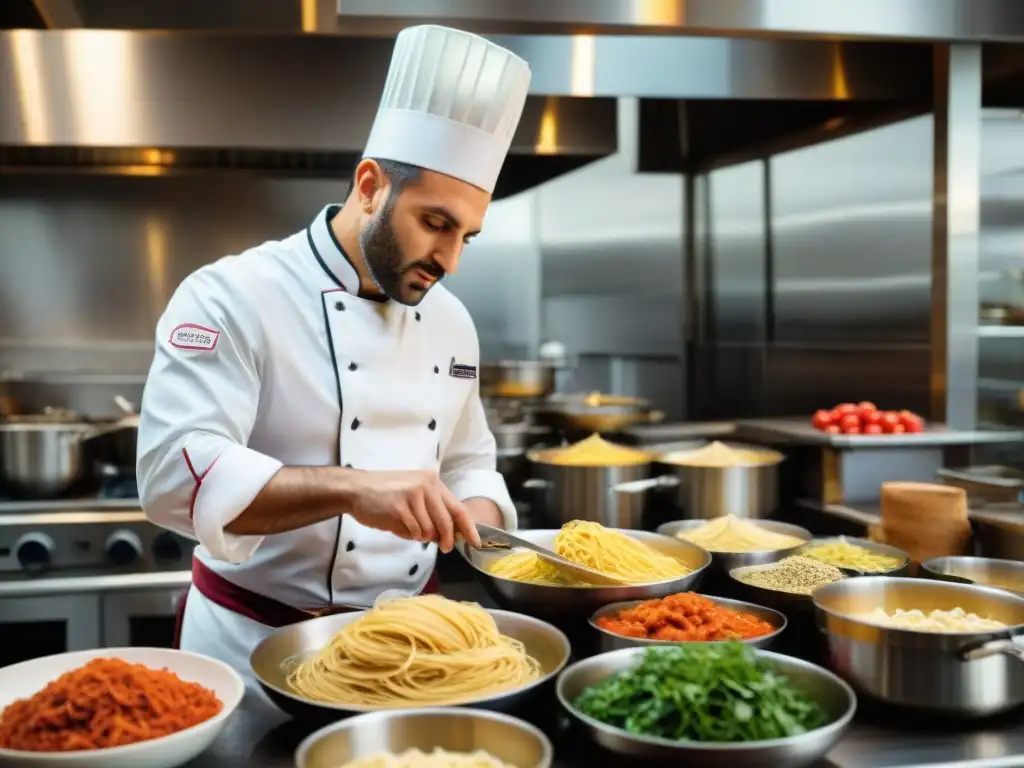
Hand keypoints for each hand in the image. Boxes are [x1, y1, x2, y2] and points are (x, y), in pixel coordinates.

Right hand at [343, 470, 480, 552]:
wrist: (356, 489)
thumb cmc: (385, 496)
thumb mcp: (414, 498)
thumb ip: (433, 513)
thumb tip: (452, 535)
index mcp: (433, 482)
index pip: (458, 507)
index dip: (469, 527)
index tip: (476, 542)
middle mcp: (426, 485)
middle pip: (447, 521)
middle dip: (448, 539)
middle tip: (445, 548)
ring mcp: (413, 494)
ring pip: (430, 529)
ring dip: (421, 536)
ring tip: (408, 528)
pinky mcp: (400, 506)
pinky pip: (414, 531)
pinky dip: (409, 535)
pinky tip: (398, 526)